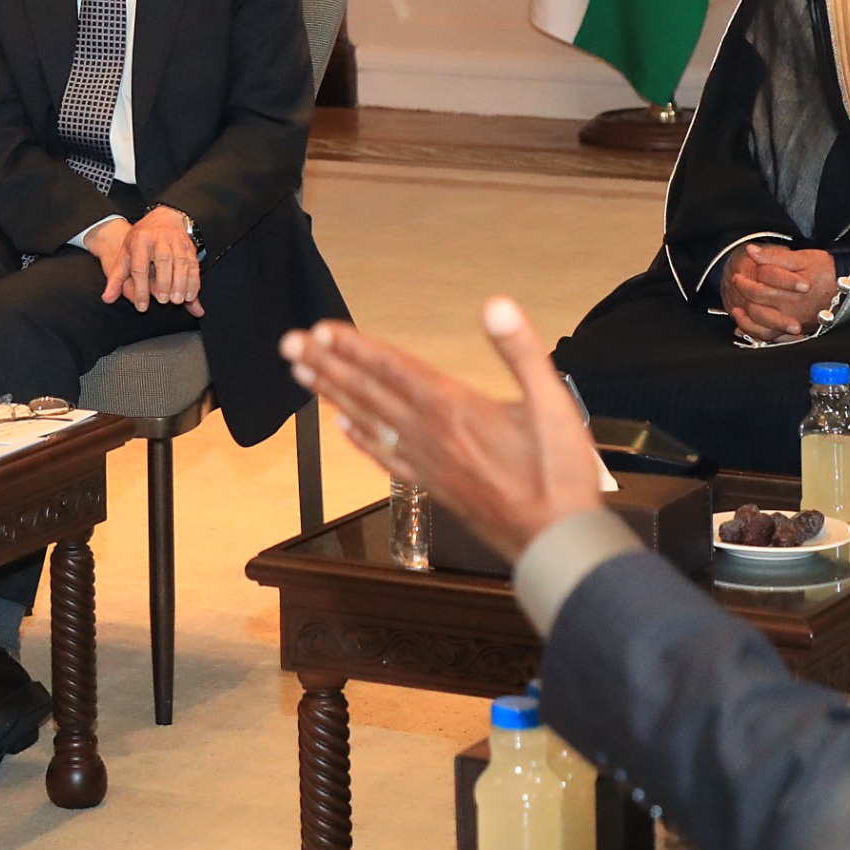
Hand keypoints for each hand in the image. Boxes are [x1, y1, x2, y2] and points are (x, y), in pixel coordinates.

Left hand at [99, 206, 203, 313]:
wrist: (163, 218)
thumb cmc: (141, 241)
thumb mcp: (125, 256)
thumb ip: (116, 279)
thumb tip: (107, 299)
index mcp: (139, 241)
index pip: (139, 267)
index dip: (140, 289)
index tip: (142, 307)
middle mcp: (158, 239)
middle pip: (162, 261)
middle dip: (164, 282)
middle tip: (163, 301)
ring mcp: (175, 240)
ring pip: (181, 262)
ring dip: (181, 283)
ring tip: (177, 300)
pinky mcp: (188, 245)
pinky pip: (193, 263)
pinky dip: (194, 281)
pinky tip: (190, 295)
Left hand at [281, 298, 602, 563]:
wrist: (555, 544)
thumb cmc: (559, 474)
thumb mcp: (554, 403)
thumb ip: (522, 352)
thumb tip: (497, 306)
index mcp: (455, 408)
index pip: (394, 369)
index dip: (356, 347)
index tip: (321, 330)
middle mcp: (430, 435)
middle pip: (369, 392)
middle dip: (328, 365)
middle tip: (289, 345)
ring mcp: (427, 463)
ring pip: (368, 422)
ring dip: (333, 395)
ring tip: (302, 374)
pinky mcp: (432, 486)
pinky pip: (384, 458)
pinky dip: (359, 440)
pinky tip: (342, 429)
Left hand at [722, 244, 837, 342]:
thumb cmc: (826, 270)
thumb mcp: (803, 257)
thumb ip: (775, 256)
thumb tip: (751, 251)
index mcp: (793, 290)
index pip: (760, 286)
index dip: (745, 281)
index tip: (738, 275)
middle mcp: (793, 309)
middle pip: (759, 306)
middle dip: (743, 295)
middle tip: (737, 285)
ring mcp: (796, 322)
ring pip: (763, 327)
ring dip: (746, 320)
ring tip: (737, 310)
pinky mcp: (799, 332)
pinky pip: (774, 339)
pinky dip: (757, 335)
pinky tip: (746, 329)